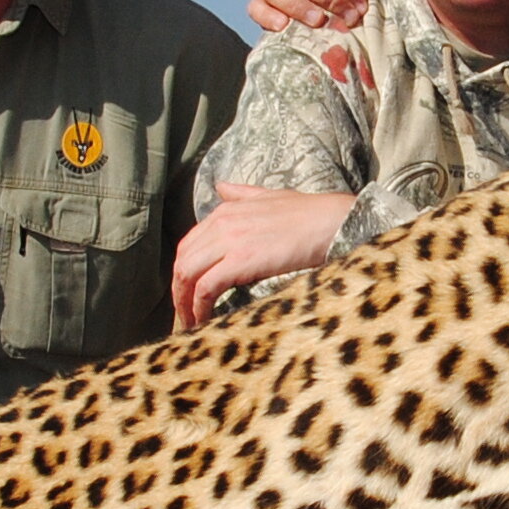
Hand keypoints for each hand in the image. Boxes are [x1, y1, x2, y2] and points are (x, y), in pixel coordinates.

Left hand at [170, 185, 356, 327]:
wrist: (330, 221)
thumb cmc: (307, 213)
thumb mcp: (268, 195)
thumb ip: (241, 194)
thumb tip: (220, 186)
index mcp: (225, 210)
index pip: (189, 244)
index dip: (185, 270)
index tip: (188, 291)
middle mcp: (221, 223)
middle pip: (182, 261)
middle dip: (178, 290)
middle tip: (184, 313)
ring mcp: (229, 241)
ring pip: (187, 274)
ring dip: (184, 302)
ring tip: (191, 322)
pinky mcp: (240, 261)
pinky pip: (206, 287)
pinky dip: (199, 307)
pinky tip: (204, 320)